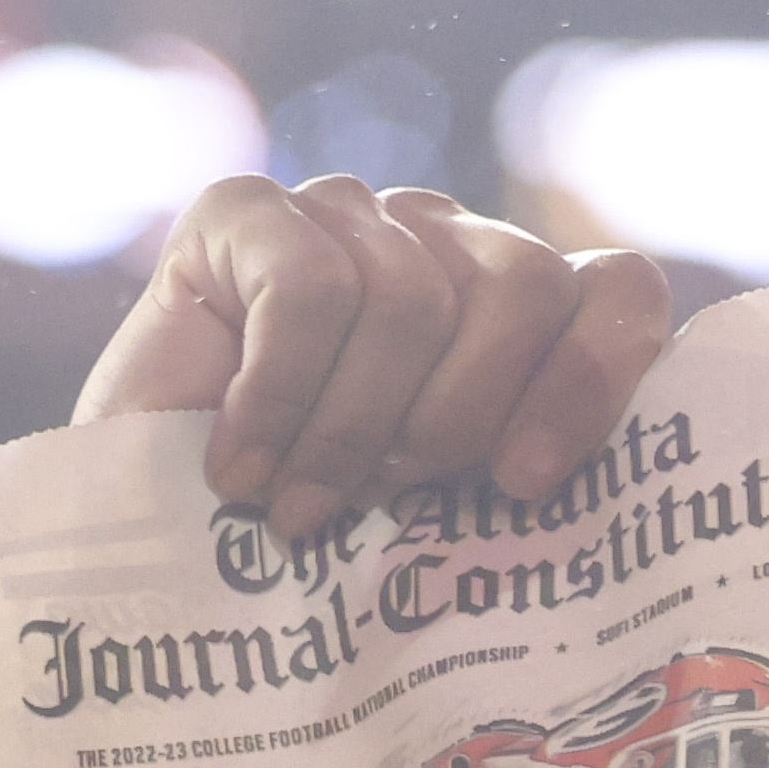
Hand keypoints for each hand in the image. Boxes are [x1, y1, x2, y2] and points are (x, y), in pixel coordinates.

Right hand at [73, 175, 675, 535]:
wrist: (133, 556)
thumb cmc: (308, 552)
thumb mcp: (447, 524)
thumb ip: (528, 483)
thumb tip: (634, 514)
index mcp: (518, 313)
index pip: (618, 291)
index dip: (594, 380)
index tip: (529, 484)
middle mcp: (441, 240)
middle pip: (523, 283)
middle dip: (462, 414)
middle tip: (393, 497)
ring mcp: (344, 212)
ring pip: (408, 294)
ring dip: (353, 428)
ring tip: (307, 506)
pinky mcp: (242, 211)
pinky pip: (305, 286)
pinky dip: (280, 397)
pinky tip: (242, 470)